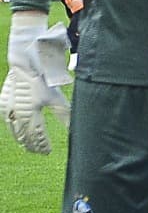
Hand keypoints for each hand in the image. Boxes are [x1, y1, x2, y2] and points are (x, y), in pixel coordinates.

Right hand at [4, 11, 71, 154]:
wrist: (25, 60)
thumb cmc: (44, 77)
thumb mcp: (56, 96)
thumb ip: (64, 114)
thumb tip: (74, 129)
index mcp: (33, 111)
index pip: (37, 136)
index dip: (42, 145)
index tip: (48, 152)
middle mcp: (19, 112)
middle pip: (25, 136)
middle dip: (33, 145)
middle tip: (40, 152)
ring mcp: (9, 108)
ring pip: (14, 130)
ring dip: (22, 139)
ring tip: (30, 146)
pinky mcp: (3, 102)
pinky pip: (8, 120)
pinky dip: (13, 128)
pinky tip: (18, 132)